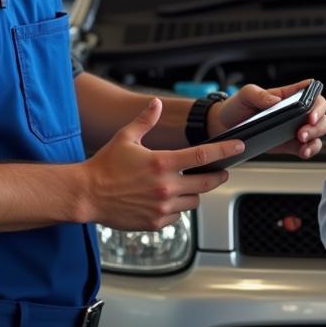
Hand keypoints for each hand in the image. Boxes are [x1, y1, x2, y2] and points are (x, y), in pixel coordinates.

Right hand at [82, 98, 245, 230]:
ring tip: (184, 185)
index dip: (225, 151)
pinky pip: (178, 215)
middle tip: (219, 171)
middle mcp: (166, 186)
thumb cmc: (104, 166)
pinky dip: (176, 207)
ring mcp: (162, 207)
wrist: (86, 194)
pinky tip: (166, 199)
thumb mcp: (125, 137)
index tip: (238, 147)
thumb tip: (157, 104)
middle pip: (207, 183)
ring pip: (194, 201)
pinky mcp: (156, 222)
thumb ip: (146, 121)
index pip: (203, 156)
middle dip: (217, 176)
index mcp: (162, 163)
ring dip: (194, 193)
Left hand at [209, 79, 325, 159]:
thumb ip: (258, 94)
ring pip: (318, 133)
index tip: (310, 113)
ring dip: (315, 138)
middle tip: (302, 133)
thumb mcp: (245, 94)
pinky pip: (308, 147)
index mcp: (288, 96)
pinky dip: (310, 150)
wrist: (224, 126)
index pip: (313, 94)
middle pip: (320, 116)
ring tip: (302, 144)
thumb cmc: (237, 106)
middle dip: (317, 126)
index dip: (317, 103)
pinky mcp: (290, 144)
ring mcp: (294, 128)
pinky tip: (303, 152)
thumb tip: (275, 102)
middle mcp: (296, 112)